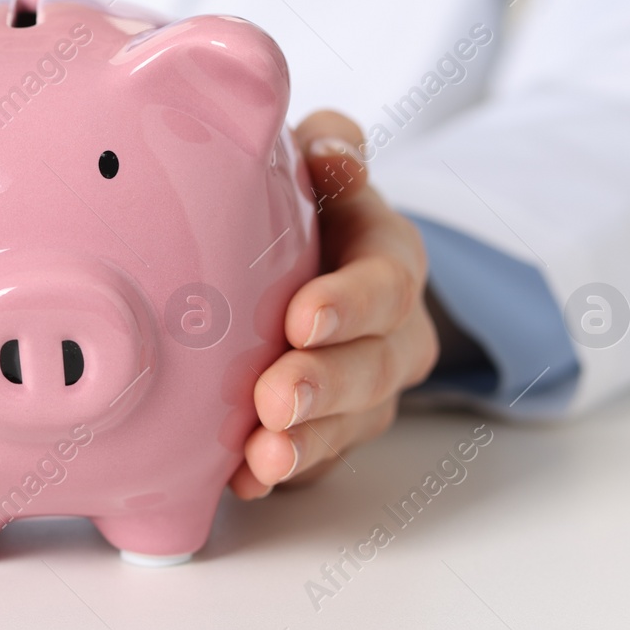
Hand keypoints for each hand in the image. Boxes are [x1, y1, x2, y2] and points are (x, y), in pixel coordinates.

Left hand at [230, 110, 438, 498]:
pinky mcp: (329, 432)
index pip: (387, 284)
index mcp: (389, 259)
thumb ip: (331, 147)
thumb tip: (332, 149)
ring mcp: (362, 391)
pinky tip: (240, 482)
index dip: (350, 304)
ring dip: (304, 443)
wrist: (302, 261)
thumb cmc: (305, 202)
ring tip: (261, 454)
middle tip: (275, 399)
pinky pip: (314, 462)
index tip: (302, 317)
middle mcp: (389, 333)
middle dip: (324, 387)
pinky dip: (278, 474)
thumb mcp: (321, 160)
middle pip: (373, 369)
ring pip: (348, 426)